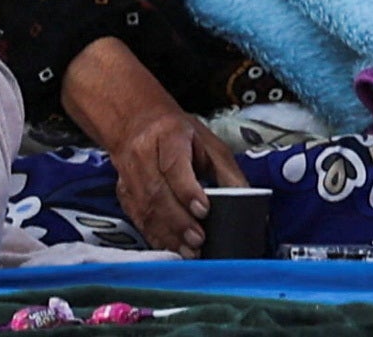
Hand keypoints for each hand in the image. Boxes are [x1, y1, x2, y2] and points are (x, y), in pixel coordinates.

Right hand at [60, 38, 238, 251]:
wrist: (135, 121)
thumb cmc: (177, 133)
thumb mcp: (208, 143)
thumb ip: (227, 172)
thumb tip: (248, 202)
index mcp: (168, 134)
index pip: (174, 165)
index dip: (187, 190)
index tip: (203, 210)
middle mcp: (143, 153)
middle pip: (158, 192)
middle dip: (179, 221)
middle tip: (199, 240)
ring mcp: (129, 174)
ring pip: (146, 209)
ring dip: (168, 234)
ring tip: (189, 251)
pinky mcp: (124, 193)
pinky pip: (138, 219)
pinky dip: (156, 237)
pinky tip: (171, 248)